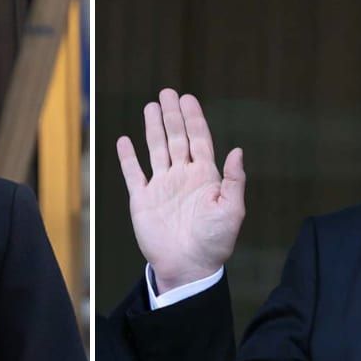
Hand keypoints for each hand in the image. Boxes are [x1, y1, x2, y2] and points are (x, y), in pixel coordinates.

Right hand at [116, 88, 244, 293]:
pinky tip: (124, 140)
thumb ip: (234, 180)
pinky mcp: (142, 199)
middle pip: (176, 138)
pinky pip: (133, 173)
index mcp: (205, 177)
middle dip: (172, 115)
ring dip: (152, 128)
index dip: (193, 119)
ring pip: (155, 149)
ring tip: (150, 106)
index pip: (198, 139)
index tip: (187, 99)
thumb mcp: (232, 210)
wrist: (188, 267)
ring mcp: (162, 186)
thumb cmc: (214, 242)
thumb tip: (236, 150)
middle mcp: (182, 176)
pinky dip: (128, 157)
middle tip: (167, 92)